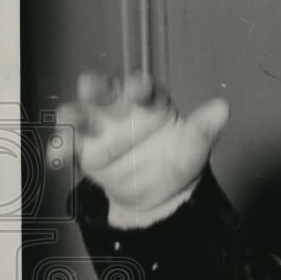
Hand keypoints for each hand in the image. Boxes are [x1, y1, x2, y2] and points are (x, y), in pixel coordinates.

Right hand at [49, 71, 229, 215]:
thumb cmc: (179, 158)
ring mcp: (101, 130)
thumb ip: (206, 127)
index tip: (140, 86)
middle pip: (105, 91)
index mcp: (151, 102)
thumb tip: (223, 108)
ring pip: (80, 114)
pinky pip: (68, 147)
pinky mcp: (85, 152)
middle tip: (91, 85)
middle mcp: (122, 109)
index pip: (144, 89)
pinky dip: (60, 149)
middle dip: (97, 86)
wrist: (162, 194)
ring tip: (70, 121)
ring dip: (72, 115)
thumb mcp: (197, 145)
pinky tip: (57, 157)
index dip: (140, 85)